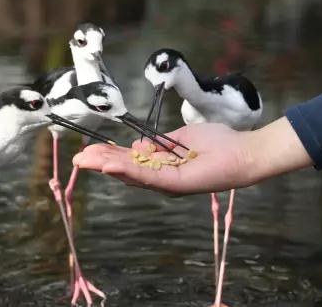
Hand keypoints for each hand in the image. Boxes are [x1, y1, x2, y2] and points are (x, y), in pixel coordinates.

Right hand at [72, 118, 311, 195]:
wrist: (243, 151)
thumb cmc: (217, 143)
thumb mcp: (180, 138)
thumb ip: (158, 143)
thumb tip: (135, 144)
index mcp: (161, 167)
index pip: (129, 161)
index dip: (108, 155)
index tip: (88, 149)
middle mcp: (161, 179)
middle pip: (124, 171)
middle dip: (100, 162)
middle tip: (78, 157)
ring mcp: (167, 183)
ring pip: (131, 175)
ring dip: (107, 166)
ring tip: (85, 160)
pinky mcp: (176, 184)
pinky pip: (148, 177)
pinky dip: (127, 170)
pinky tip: (110, 165)